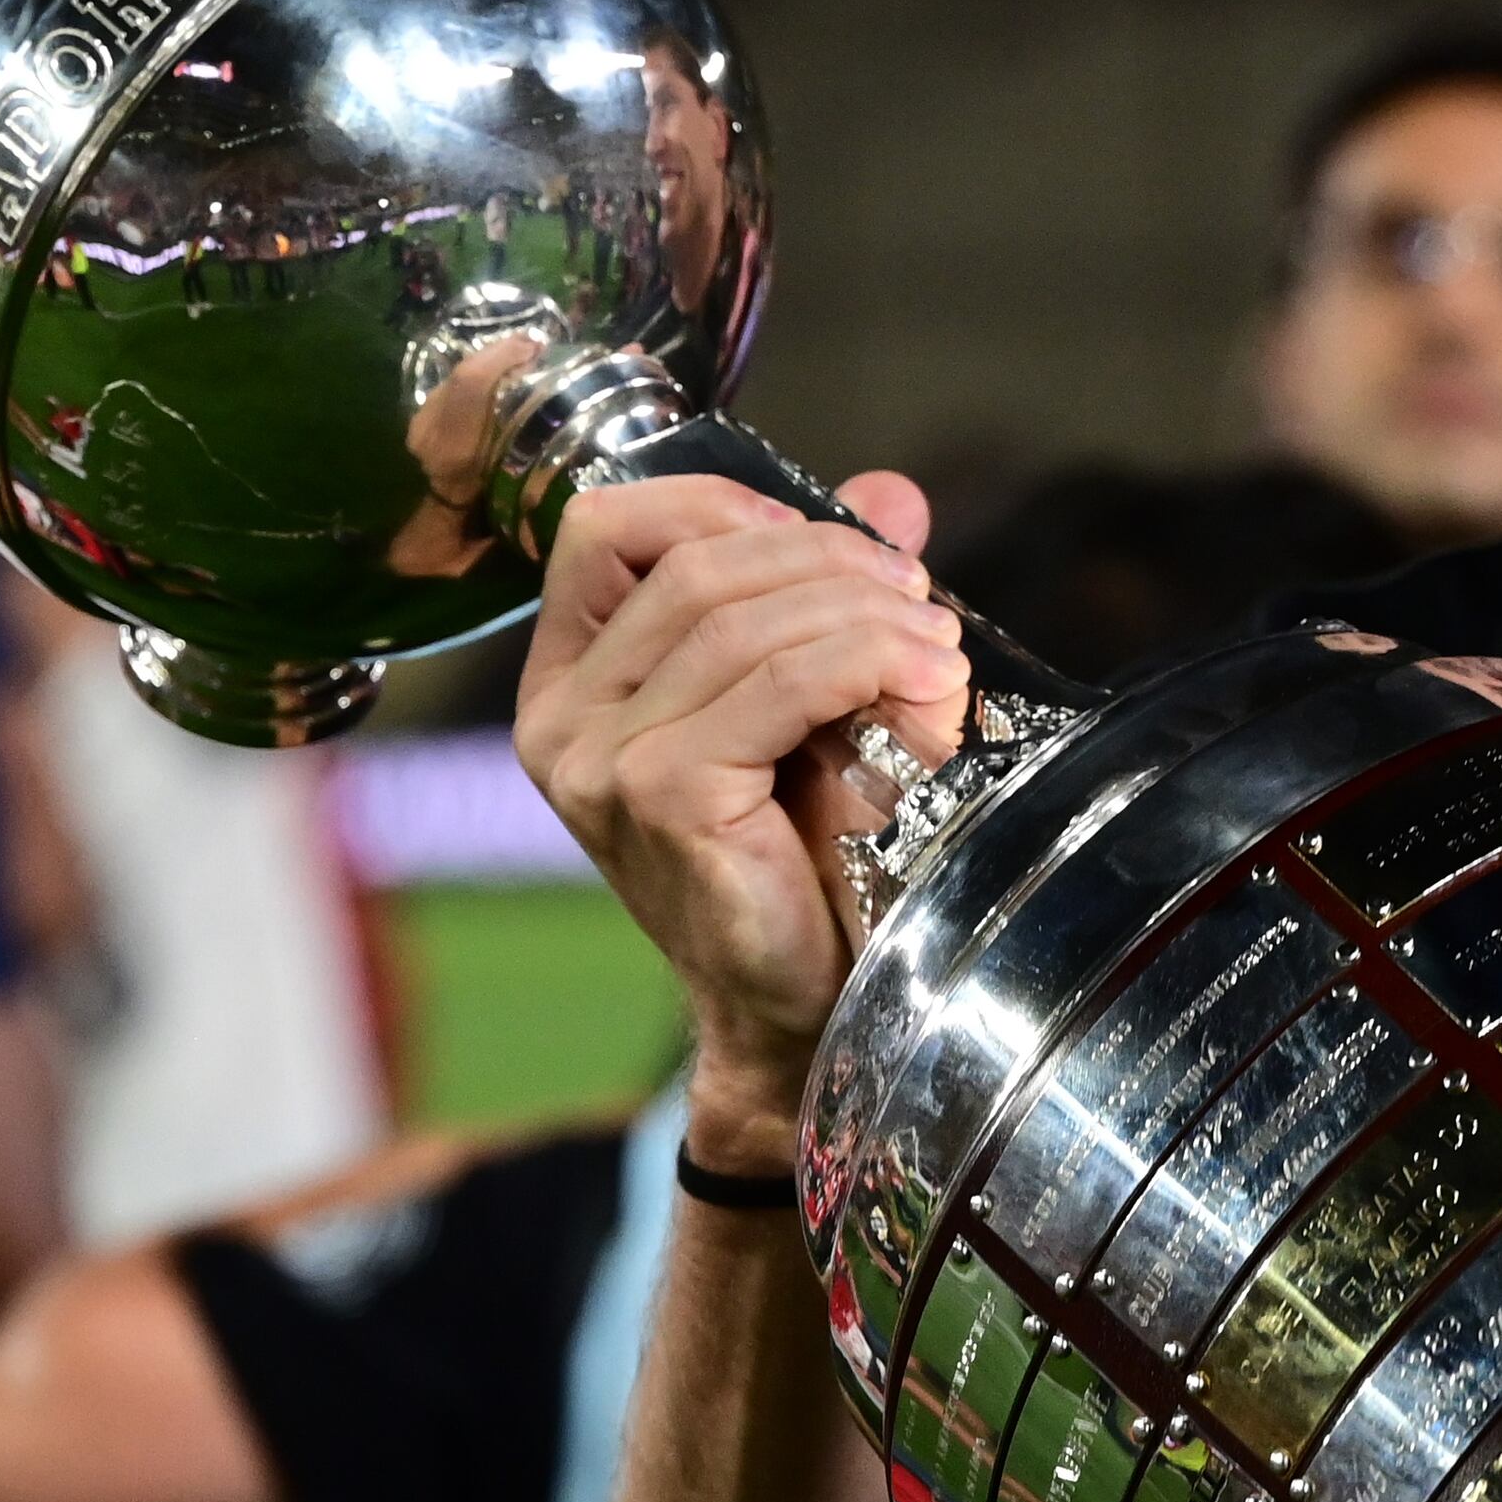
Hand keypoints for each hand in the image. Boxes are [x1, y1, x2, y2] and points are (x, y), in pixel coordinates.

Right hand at [514, 470, 970, 1139]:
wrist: (804, 1007)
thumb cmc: (801, 860)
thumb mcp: (810, 701)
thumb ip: (833, 594)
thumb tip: (893, 494)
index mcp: (569, 678)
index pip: (603, 528)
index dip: (719, 505)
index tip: (827, 537)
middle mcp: (561, 716)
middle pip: (691, 565)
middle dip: (824, 560)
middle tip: (920, 595)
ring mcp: (597, 759)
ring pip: (737, 621)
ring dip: (862, 612)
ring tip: (941, 646)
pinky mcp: (658, 796)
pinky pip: (772, 687)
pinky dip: (861, 662)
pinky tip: (924, 681)